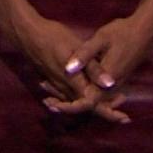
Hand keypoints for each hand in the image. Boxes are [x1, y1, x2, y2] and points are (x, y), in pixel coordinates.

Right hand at [0, 9, 125, 122]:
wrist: (27, 35)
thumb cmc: (53, 38)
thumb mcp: (76, 48)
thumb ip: (93, 68)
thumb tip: (110, 84)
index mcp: (74, 83)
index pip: (94, 105)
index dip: (110, 112)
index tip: (125, 118)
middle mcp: (66, 89)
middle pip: (87, 106)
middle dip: (106, 109)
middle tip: (123, 109)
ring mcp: (58, 86)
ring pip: (78, 102)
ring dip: (95, 103)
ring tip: (114, 101)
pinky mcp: (53, 81)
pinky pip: (69, 96)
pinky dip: (82, 98)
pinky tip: (90, 92)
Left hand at [47, 12, 152, 120]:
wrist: (147, 32)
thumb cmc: (123, 33)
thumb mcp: (101, 39)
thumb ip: (84, 55)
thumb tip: (68, 69)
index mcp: (106, 80)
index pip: (86, 102)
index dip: (69, 106)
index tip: (53, 106)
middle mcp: (110, 88)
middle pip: (88, 105)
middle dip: (67, 105)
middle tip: (47, 103)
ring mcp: (114, 86)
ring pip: (93, 100)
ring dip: (73, 99)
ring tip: (52, 97)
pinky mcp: (114, 81)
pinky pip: (98, 94)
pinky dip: (82, 93)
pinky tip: (68, 86)